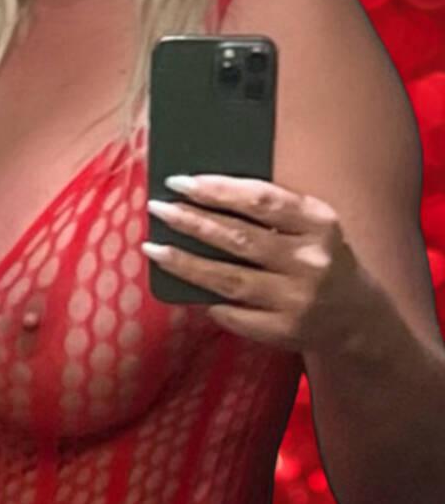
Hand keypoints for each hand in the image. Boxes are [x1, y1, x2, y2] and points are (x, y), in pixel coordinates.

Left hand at [144, 174, 374, 352]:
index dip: (217, 189)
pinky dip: (209, 302)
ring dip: (186, 262)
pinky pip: (236, 315)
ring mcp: (299, 300)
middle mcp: (310, 260)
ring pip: (230, 278)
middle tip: (157, 207)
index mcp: (318, 222)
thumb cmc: (320, 256)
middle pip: (238, 237)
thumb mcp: (312, 224)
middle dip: (191, 221)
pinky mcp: (287, 332)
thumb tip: (203, 191)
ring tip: (153, 247)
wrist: (360, 319)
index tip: (179, 181)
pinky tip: (185, 290)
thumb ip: (271, 208)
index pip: (260, 199)